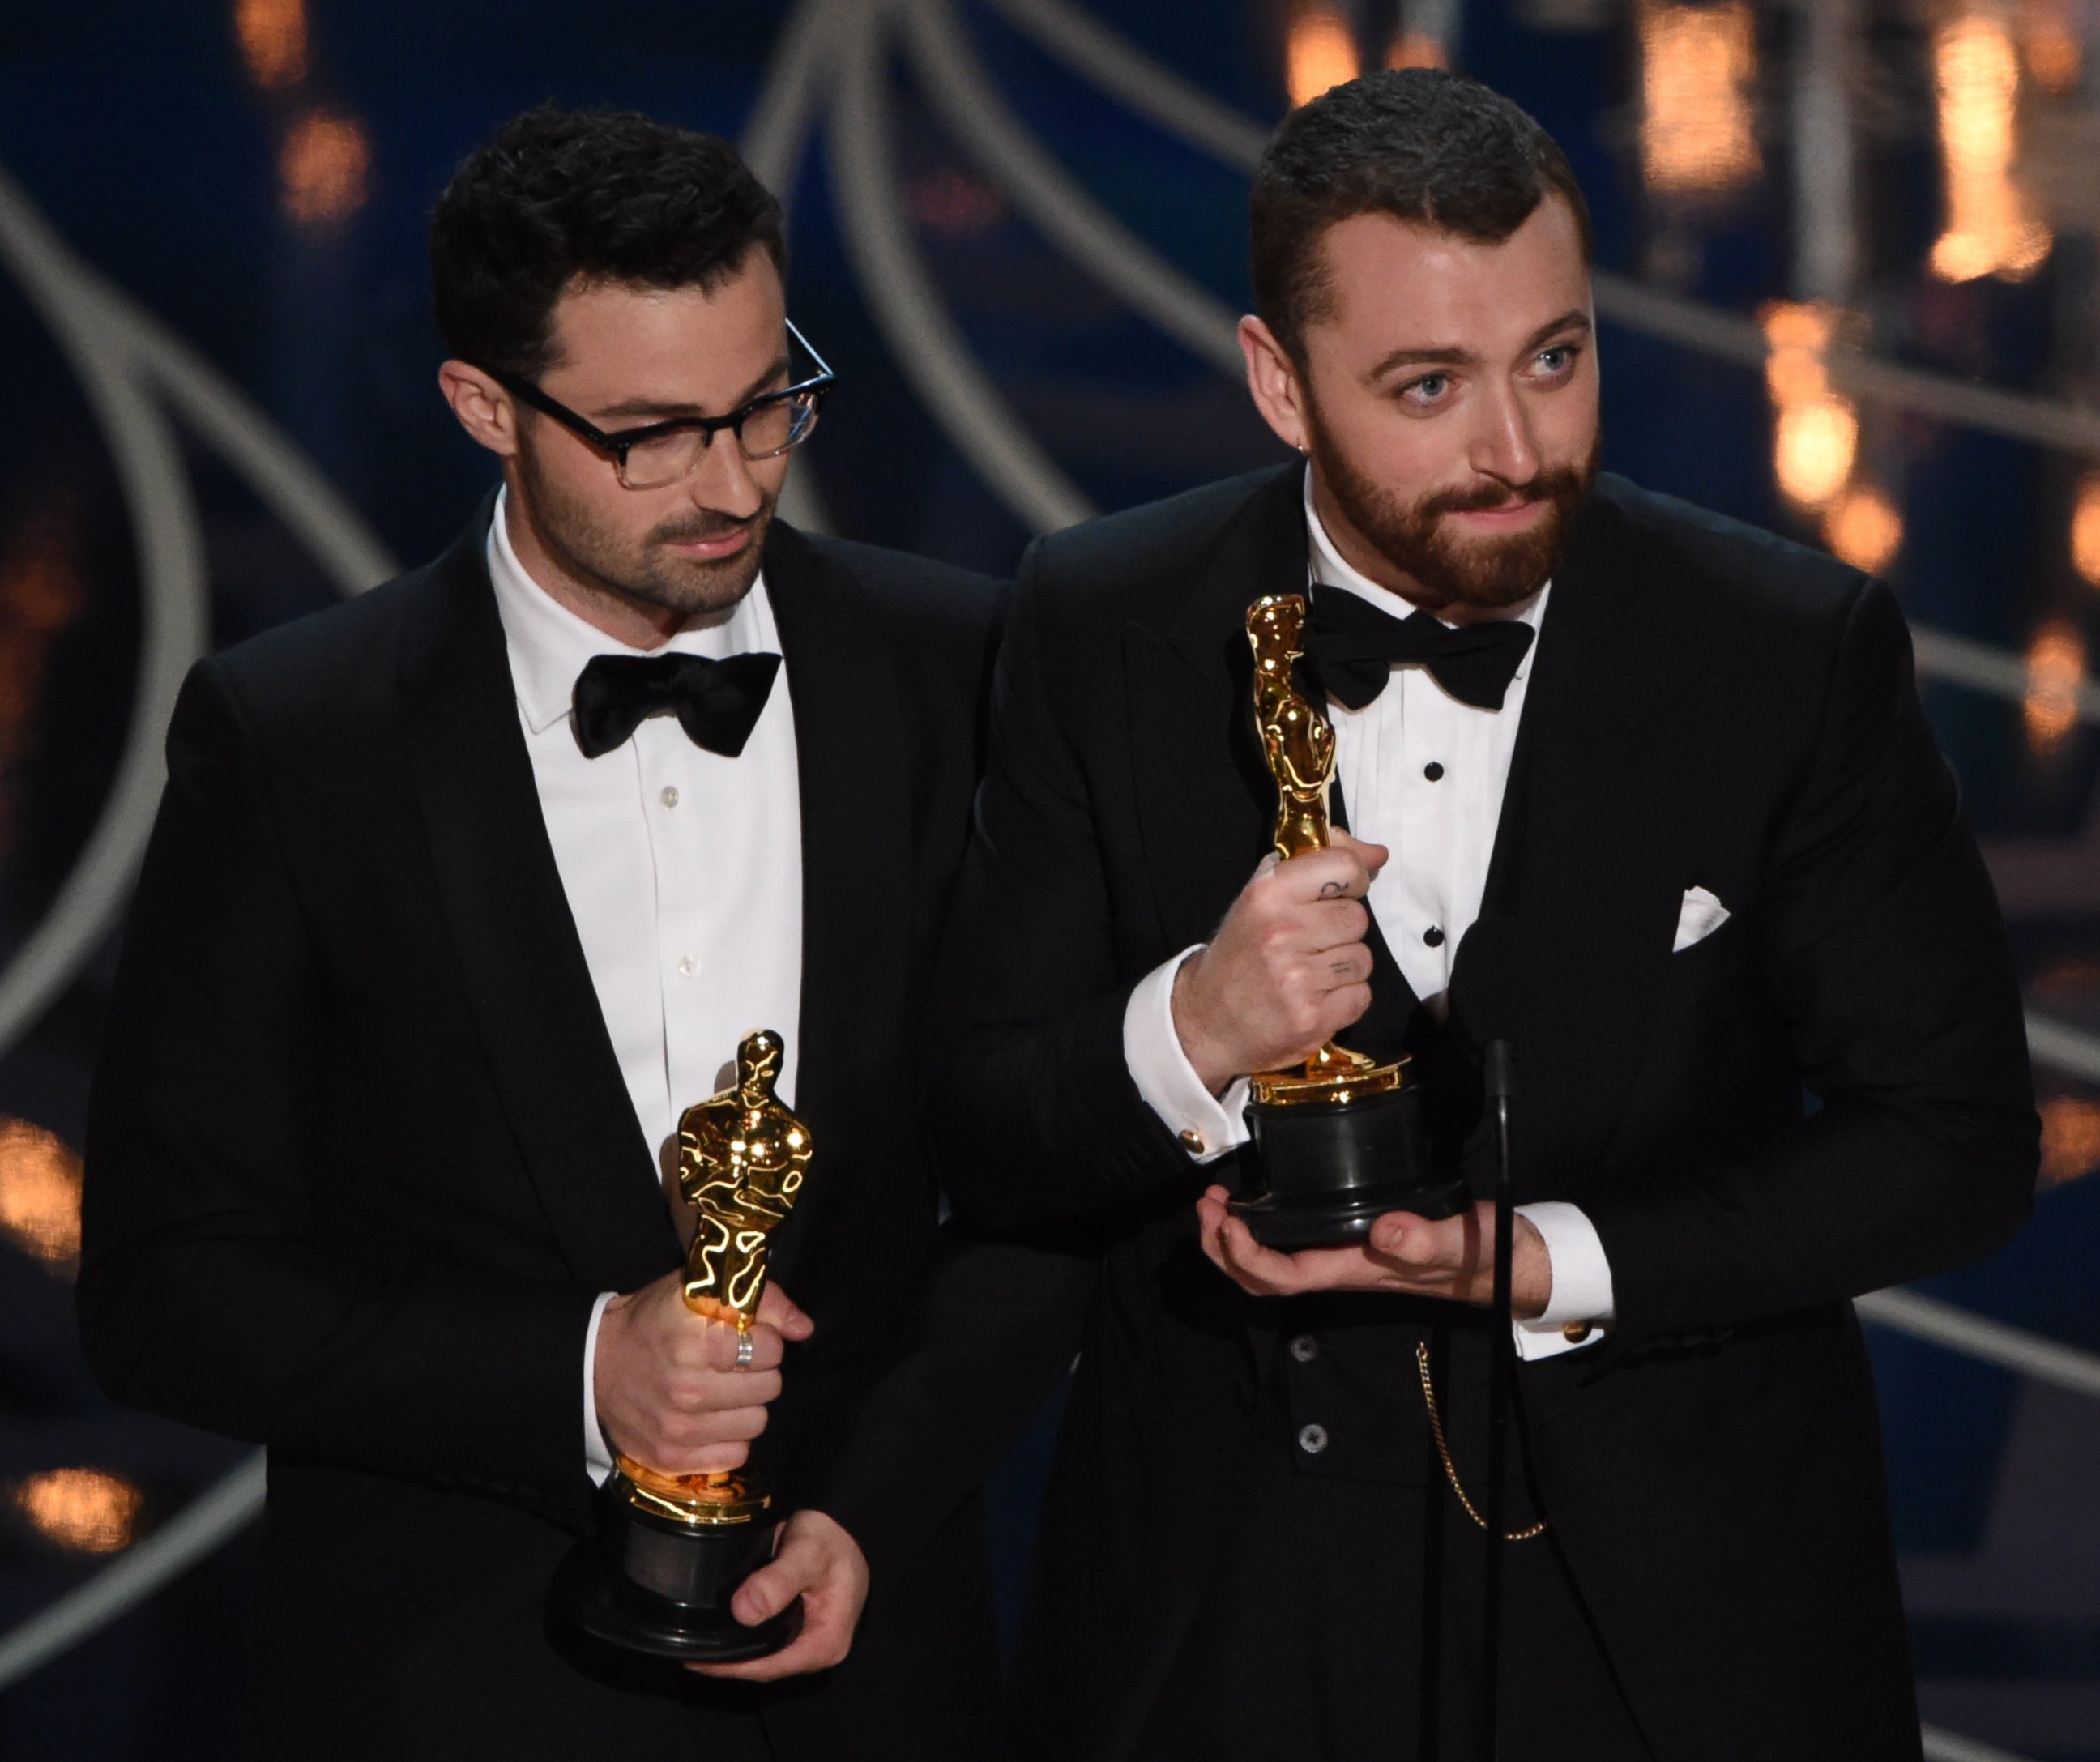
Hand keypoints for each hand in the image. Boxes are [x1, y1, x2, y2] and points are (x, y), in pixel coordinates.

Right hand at [593, 1274, 812, 1473]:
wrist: (594, 1366)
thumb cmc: (655, 1322)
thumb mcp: (700, 1292)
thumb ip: (761, 1301)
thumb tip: (804, 1328)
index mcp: (694, 1338)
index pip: (770, 1348)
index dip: (767, 1339)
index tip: (749, 1337)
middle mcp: (687, 1386)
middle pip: (770, 1387)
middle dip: (760, 1373)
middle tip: (737, 1366)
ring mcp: (679, 1427)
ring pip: (757, 1422)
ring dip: (747, 1406)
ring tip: (724, 1391)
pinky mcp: (672, 1458)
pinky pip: (736, 1454)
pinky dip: (730, 1438)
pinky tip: (712, 1419)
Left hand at [688, 1509, 869, 1680]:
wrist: (845, 1521)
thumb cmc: (831, 1537)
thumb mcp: (807, 1554)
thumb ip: (778, 1581)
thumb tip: (743, 1611)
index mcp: (826, 1643)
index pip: (770, 1666)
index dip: (731, 1666)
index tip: (696, 1659)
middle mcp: (818, 1649)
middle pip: (765, 1665)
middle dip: (727, 1662)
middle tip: (686, 1648)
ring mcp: (809, 1640)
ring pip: (764, 1655)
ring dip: (734, 1650)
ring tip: (695, 1641)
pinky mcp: (800, 1628)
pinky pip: (767, 1641)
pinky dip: (743, 1637)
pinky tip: (720, 1629)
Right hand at [1171, 832, 1388, 1092]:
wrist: (1208, 1017)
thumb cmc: (1243, 949)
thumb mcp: (1263, 895)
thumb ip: (1316, 863)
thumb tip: (1377, 854)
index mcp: (1268, 893)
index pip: (1345, 867)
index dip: (1355, 877)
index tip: (1343, 890)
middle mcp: (1281, 932)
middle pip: (1358, 918)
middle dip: (1342, 930)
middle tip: (1311, 942)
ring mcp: (1296, 978)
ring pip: (1363, 959)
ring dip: (1344, 967)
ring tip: (1310, 972)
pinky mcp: (1311, 1018)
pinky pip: (1361, 995)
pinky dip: (1344, 999)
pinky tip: (1314, 998)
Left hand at [1195, 1186, 1551, 1317]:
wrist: (1509, 1259)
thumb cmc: (1483, 1253)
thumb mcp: (1459, 1241)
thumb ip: (1424, 1240)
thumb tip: (1383, 1230)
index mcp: (1355, 1271)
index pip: (1283, 1276)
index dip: (1245, 1255)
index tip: (1226, 1219)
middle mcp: (1341, 1269)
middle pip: (1262, 1280)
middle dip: (1222, 1250)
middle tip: (1208, 1205)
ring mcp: (1343, 1259)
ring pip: (1271, 1267)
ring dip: (1233, 1242)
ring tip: (1218, 1204)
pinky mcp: (1351, 1243)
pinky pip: (1291, 1247)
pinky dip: (1260, 1231)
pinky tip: (1256, 1205)